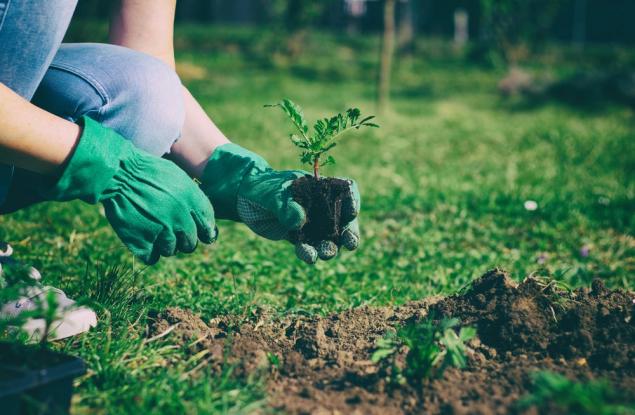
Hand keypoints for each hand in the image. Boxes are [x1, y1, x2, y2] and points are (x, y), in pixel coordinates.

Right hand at [41, 116, 215, 263]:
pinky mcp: (143, 243)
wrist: (117, 173)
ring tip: (151, 230)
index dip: (204, 232)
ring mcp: (163, 232)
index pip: (208, 225)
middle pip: (190, 243)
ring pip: (171, 251)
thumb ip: (191, 198)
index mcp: (192, 200)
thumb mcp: (176, 176)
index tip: (199, 234)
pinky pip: (152, 258)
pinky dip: (147, 251)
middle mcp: (181, 218)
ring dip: (162, 245)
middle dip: (181, 240)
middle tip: (168, 231)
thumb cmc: (145, 171)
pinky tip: (141, 239)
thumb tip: (199, 217)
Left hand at [200, 143, 360, 263]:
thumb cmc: (261, 187)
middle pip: (344, 218)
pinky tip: (308, 256)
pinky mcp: (299, 236)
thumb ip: (284, 205)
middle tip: (350, 243)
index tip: (352, 212)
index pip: (346, 190)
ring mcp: (311, 221)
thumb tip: (299, 220)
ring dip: (331, 246)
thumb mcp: (271, 193)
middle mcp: (320, 205)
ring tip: (326, 254)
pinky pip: (309, 246)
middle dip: (350, 231)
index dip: (353, 201)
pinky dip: (309, 252)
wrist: (243, 198)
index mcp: (320, 186)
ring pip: (329, 237)